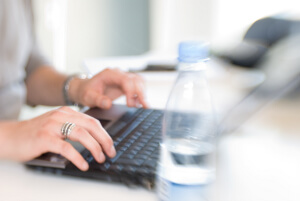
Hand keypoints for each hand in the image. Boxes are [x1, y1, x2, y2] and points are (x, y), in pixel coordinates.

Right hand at [0, 107, 115, 170]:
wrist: (10, 136)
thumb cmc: (35, 134)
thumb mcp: (57, 126)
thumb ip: (73, 128)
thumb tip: (95, 142)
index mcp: (67, 112)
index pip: (93, 121)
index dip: (105, 134)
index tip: (111, 146)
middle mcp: (61, 116)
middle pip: (91, 126)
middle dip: (105, 140)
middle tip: (111, 152)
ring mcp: (52, 126)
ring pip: (81, 134)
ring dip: (95, 148)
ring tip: (100, 158)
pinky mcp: (44, 138)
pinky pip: (66, 148)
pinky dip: (78, 157)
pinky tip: (84, 164)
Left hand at [69, 68, 148, 108]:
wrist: (85, 89)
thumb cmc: (86, 92)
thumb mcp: (88, 97)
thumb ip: (97, 100)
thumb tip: (108, 104)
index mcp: (109, 74)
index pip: (126, 79)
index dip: (131, 91)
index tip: (131, 104)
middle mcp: (118, 74)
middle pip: (136, 79)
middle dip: (141, 93)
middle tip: (143, 106)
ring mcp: (123, 78)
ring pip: (140, 81)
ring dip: (143, 93)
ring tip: (142, 106)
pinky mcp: (126, 83)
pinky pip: (138, 85)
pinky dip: (141, 94)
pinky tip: (139, 103)